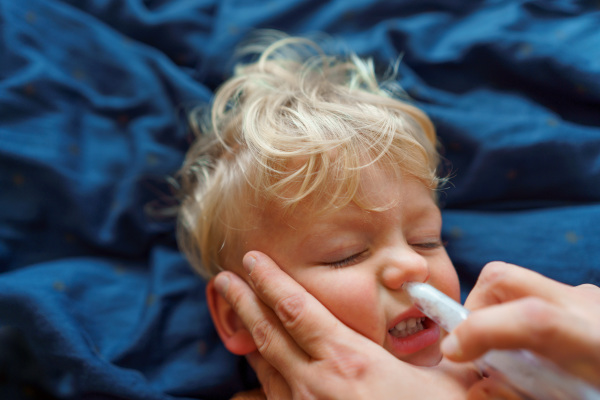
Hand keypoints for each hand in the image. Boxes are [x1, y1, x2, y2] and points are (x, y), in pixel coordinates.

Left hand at [213, 251, 479, 398]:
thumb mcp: (450, 384)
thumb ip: (446, 353)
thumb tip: (458, 332)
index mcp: (349, 360)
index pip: (296, 308)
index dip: (270, 280)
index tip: (251, 258)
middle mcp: (317, 383)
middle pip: (268, 332)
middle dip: (242, 301)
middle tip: (222, 279)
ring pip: (266, 366)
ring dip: (248, 336)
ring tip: (235, 315)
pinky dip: (255, 392)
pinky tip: (241, 393)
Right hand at [441, 262, 599, 397]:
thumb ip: (521, 396)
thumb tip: (477, 386)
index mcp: (596, 341)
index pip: (535, 320)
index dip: (483, 330)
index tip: (455, 355)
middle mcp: (590, 309)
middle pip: (507, 279)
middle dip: (473, 307)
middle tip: (470, 348)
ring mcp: (588, 298)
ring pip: (517, 284)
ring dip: (492, 312)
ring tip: (500, 354)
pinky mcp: (586, 300)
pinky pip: (534, 295)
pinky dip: (513, 315)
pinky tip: (530, 351)